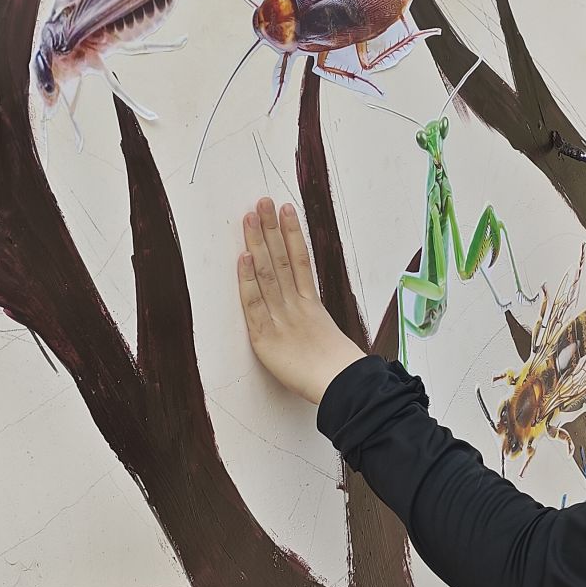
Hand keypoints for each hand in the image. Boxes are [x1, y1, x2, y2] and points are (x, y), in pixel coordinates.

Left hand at [236, 197, 367, 404]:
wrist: (341, 386)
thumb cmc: (339, 371)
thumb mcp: (330, 338)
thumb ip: (318, 321)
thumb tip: (313, 312)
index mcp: (311, 305)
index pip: (300, 260)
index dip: (291, 234)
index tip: (285, 210)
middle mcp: (295, 305)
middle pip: (282, 259)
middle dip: (271, 229)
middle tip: (264, 201)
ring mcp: (281, 318)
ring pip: (268, 274)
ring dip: (258, 243)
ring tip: (251, 216)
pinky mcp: (266, 337)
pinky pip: (254, 304)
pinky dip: (247, 280)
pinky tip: (244, 256)